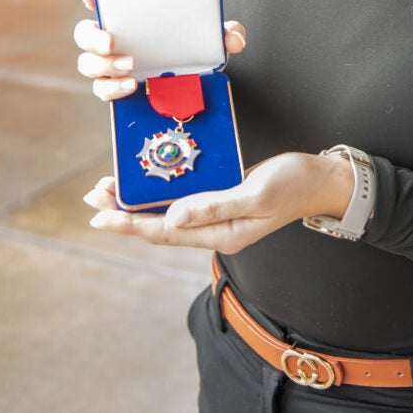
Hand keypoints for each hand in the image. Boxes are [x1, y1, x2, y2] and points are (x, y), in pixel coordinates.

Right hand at [73, 0, 246, 100]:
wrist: (197, 76)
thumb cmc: (195, 43)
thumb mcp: (212, 34)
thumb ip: (226, 32)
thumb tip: (234, 40)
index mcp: (129, 16)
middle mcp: (113, 38)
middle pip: (84, 33)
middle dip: (92, 37)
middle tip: (112, 41)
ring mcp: (110, 63)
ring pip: (87, 63)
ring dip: (102, 65)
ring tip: (130, 67)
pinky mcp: (115, 87)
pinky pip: (101, 89)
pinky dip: (111, 89)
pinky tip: (130, 87)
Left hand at [83, 150, 352, 252]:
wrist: (320, 180)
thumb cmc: (293, 184)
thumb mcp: (256, 193)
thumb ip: (214, 205)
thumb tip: (172, 217)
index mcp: (221, 233)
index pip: (164, 232)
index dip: (128, 223)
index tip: (99, 214)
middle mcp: (214, 228)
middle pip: (158, 225)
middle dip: (124, 212)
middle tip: (92, 196)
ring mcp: (217, 214)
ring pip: (167, 211)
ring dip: (138, 201)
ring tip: (109, 189)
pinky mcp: (222, 197)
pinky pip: (183, 197)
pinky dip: (161, 189)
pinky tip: (149, 179)